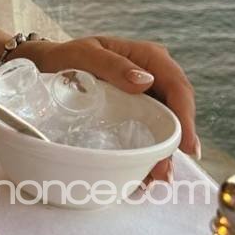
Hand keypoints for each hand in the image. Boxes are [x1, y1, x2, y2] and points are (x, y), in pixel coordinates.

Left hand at [25, 36, 198, 183]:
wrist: (47, 67)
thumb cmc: (66, 57)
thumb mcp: (84, 55)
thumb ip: (113, 64)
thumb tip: (146, 81)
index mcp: (148, 57)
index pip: (177, 86)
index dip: (186, 117)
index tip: (187, 146)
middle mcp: (154, 76)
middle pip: (176, 111)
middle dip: (175, 143)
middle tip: (164, 173)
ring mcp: (147, 96)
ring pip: (165, 126)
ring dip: (163, 154)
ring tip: (153, 179)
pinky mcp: (136, 112)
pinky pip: (149, 133)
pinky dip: (148, 153)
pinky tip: (143, 174)